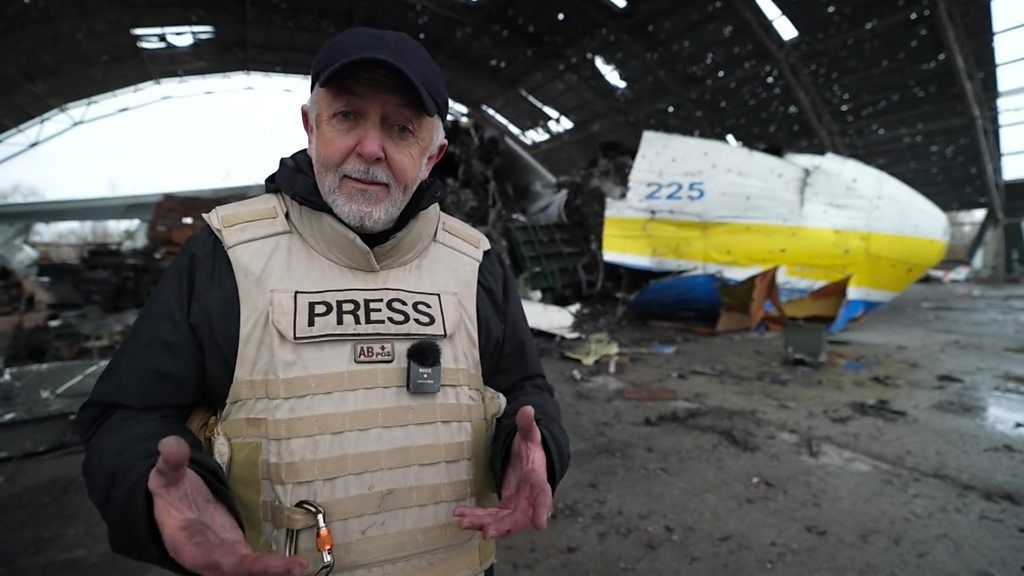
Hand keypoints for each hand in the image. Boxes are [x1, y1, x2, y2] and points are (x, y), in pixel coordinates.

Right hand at [148, 436, 308, 575]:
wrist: (176, 501)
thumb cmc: (170, 491)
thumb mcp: (166, 475)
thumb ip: (170, 463)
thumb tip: (171, 444)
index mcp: (187, 544)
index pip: (209, 559)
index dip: (232, 564)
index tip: (250, 564)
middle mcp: (207, 557)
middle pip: (236, 570)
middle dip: (263, 570)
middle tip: (294, 568)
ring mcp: (225, 556)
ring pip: (250, 570)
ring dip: (274, 570)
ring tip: (301, 567)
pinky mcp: (239, 551)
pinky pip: (257, 563)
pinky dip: (276, 566)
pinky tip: (297, 565)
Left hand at [453, 406, 552, 538]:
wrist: (530, 462)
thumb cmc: (532, 449)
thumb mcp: (531, 435)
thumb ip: (528, 425)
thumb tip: (527, 409)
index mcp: (539, 482)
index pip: (544, 496)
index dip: (542, 510)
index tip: (540, 524)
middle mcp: (529, 500)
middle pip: (519, 518)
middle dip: (503, 526)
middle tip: (487, 532)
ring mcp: (516, 507)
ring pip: (501, 521)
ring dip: (483, 523)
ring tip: (463, 523)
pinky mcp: (505, 508)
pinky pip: (490, 516)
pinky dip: (476, 517)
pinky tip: (460, 516)